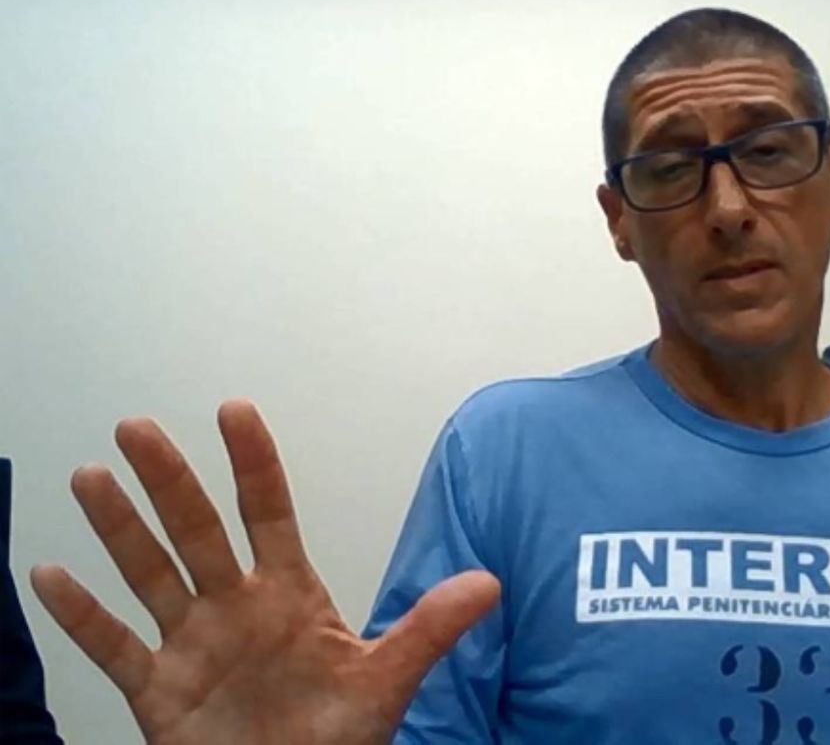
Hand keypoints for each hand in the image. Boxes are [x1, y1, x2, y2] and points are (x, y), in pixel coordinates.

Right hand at [31, 400, 499, 744]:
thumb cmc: (338, 738)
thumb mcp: (386, 680)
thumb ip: (429, 629)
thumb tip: (488, 583)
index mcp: (289, 595)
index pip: (269, 513)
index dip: (254, 462)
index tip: (234, 410)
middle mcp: (234, 608)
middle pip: (197, 530)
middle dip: (170, 480)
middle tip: (140, 427)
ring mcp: (192, 646)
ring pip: (149, 575)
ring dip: (119, 529)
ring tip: (92, 477)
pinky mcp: (159, 692)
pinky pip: (112, 648)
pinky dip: (80, 616)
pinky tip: (48, 575)